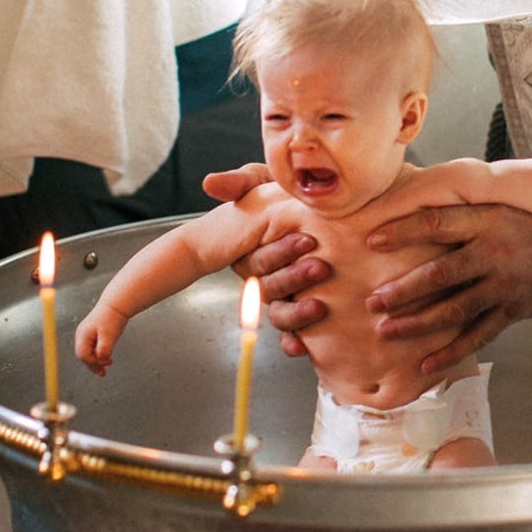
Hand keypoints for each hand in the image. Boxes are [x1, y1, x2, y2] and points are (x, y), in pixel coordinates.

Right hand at [75, 304, 127, 376]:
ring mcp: (85, 335)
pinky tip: (107, 360)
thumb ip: (104, 349)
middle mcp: (81, 335)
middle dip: (93, 365)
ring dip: (96, 362)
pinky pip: (92, 349)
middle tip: (103, 374)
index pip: (83, 355)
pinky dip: (98, 356)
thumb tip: (101, 361)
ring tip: (104, 370)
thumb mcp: (109, 335)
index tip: (107, 362)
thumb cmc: (112, 319)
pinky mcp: (92, 335)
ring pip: (87, 354)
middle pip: (83, 356)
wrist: (116, 305)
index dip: (94, 362)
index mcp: (83, 335)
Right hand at [203, 162, 330, 357]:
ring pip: (280, 312)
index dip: (278, 253)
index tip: (305, 240)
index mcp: (256, 252)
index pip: (258, 260)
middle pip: (270, 288)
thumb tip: (211, 183)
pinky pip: (292, 333)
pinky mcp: (303, 309)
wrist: (321, 206)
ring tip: (319, 307)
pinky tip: (301, 348)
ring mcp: (285, 296)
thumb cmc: (285, 195)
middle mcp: (267, 277)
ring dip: (296, 314)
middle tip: (320, 267)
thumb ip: (240, 183)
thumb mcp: (264, 184)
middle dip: (293, 279)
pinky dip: (293, 342)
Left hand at [365, 203, 531, 376]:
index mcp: (486, 219)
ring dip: (417, 323)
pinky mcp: (514, 310)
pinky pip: (478, 335)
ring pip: (454, 309)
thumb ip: (465, 213)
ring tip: (386, 331)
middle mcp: (493, 251)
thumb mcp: (501, 205)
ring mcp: (504, 284)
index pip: (435, 223)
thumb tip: (417, 211)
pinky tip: (427, 364)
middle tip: (372, 302)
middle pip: (439, 273)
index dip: (402, 231)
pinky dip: (452, 352)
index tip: (371, 240)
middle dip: (402, 290)